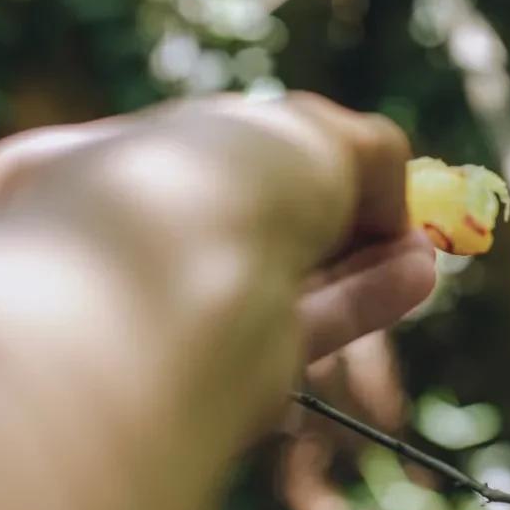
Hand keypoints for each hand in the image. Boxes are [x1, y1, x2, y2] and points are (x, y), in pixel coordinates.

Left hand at [0, 93, 435, 361]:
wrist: (172, 293)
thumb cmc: (214, 183)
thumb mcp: (302, 132)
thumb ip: (356, 152)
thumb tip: (392, 194)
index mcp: (85, 166)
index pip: (182, 152)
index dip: (264, 149)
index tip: (333, 153)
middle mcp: (118, 243)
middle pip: (238, 222)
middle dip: (324, 212)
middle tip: (394, 210)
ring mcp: (167, 314)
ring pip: (273, 281)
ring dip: (357, 261)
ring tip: (424, 246)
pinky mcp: (213, 377)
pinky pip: (297, 330)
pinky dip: (360, 302)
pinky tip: (417, 275)